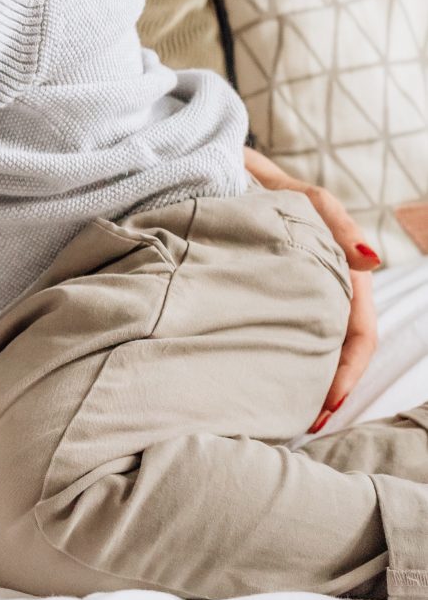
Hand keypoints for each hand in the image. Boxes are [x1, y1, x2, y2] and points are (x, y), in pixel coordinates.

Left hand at [244, 145, 381, 424]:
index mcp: (344, 275)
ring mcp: (297, 295)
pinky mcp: (265, 297)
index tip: (327, 406)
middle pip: (339, 350)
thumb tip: (372, 261)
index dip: (348, 372)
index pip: (358, 333)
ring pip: (313, 347)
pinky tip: (263, 384)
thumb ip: (340, 226)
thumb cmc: (272, 187)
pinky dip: (282, 363)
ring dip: (308, 381)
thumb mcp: (309, 202)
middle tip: (306, 424)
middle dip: (331, 389)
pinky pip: (282, 337)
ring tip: (288, 415)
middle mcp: (326, 290)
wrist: (227, 175)